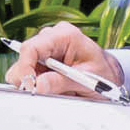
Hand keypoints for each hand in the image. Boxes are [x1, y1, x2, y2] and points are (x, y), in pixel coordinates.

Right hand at [8, 21, 125, 96]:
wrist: (107, 75)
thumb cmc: (102, 74)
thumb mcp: (87, 81)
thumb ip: (62, 82)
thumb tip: (38, 86)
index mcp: (64, 35)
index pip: (32, 48)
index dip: (25, 68)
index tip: (30, 87)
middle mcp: (50, 38)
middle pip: (23, 58)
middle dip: (29, 79)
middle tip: (43, 94)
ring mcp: (43, 49)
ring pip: (21, 69)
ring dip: (33, 84)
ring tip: (56, 90)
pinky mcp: (39, 61)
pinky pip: (27, 75)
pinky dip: (35, 85)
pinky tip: (52, 88)